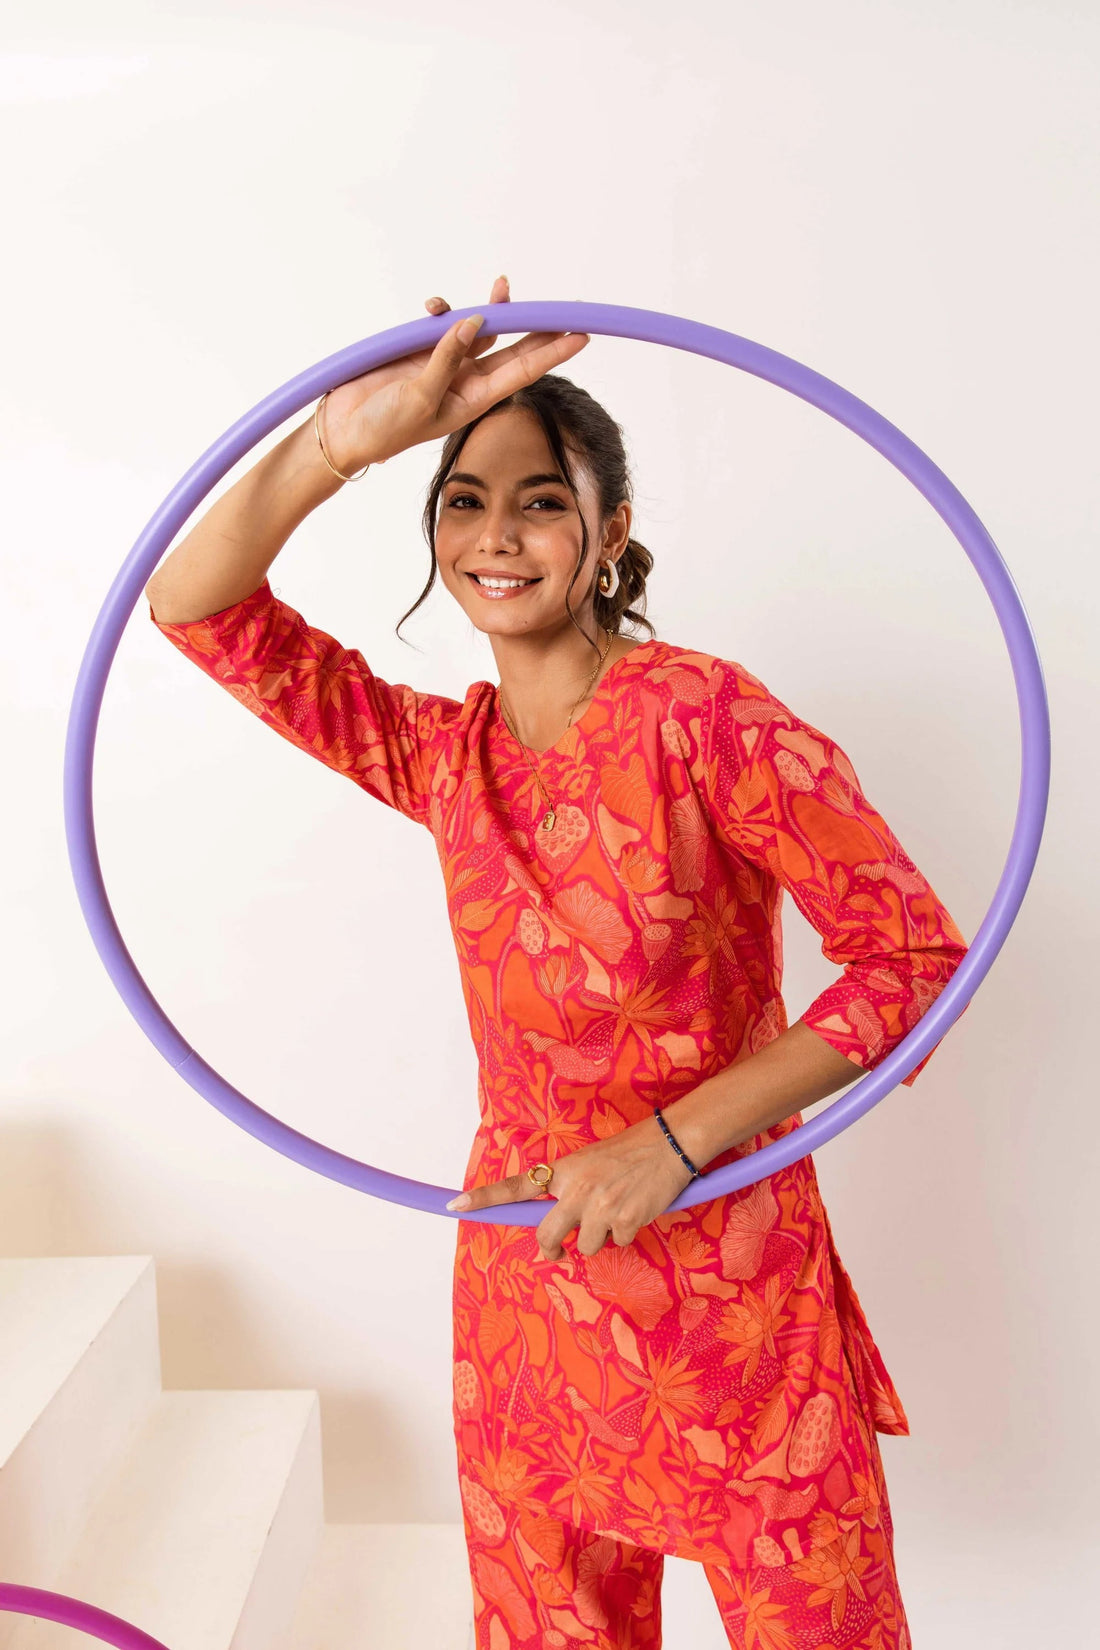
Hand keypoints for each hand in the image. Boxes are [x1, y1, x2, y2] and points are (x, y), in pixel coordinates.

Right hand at [319, 273, 588, 470]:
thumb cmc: (385, 429)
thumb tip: (474, 322)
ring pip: (479, 328)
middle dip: (537, 326)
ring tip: (503, 287)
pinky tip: (434, 308)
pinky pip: (442, 323)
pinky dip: (442, 312)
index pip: (524, 371)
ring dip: (491, 309)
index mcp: (475, 399)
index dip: (553, 352)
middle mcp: (466, 380)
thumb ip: (447, 358)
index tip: (581, 336)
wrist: (345, 430)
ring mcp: (444, 362)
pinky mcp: (420, 349)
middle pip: (513, 347)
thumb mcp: (421, 398)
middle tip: (568, 308)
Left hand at [446, 1111, 697, 1260]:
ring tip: (618, 1211)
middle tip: (557, 1251)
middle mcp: (578, 1190)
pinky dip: (627, 1233)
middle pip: (549, 1235)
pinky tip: (636, 1211)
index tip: (456, 1206)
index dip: (485, 1198)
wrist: (669, 1143)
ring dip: (601, 1236)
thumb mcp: (590, 1162)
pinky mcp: (626, 1222)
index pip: (518, 1186)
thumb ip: (570, 1189)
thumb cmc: (629, 1151)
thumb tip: (561, 1221)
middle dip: (552, 1248)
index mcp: (564, 1171)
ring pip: (588, 1245)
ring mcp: (601, 1209)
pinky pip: (618, 1243)